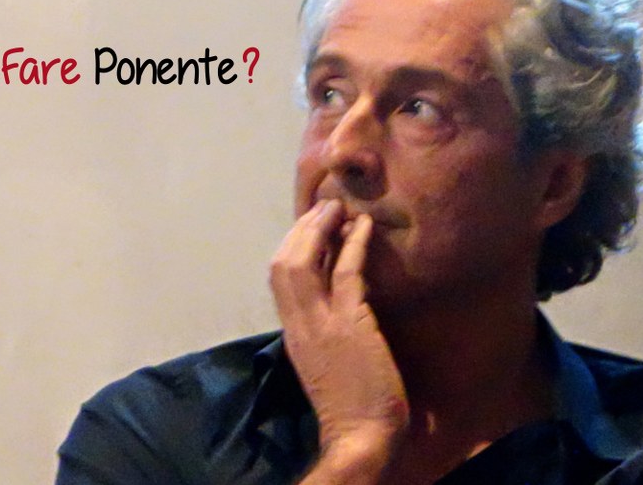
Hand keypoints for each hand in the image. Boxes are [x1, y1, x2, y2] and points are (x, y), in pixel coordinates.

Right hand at [270, 200, 408, 481]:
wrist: (361, 435)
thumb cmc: (349, 403)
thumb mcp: (324, 360)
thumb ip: (321, 330)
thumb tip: (332, 300)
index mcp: (292, 332)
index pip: (279, 279)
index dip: (293, 246)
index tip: (310, 225)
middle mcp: (299, 324)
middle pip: (283, 263)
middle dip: (301, 229)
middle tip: (323, 206)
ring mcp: (321, 324)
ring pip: (304, 263)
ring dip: (321, 229)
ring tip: (337, 208)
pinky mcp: (349, 326)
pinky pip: (345, 274)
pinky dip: (353, 245)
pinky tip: (364, 226)